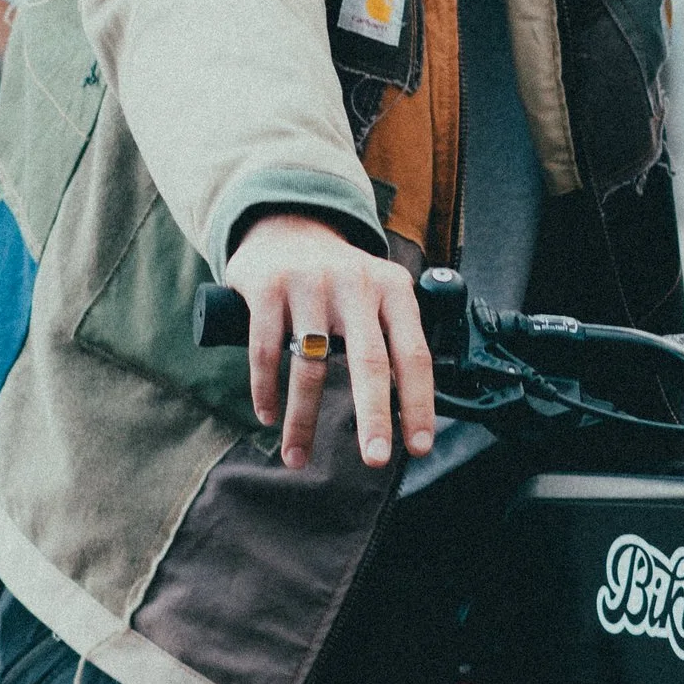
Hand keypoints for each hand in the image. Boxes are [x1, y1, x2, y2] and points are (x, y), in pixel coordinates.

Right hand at [227, 212, 436, 473]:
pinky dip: (265, 391)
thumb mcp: (378, 290)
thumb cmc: (340, 279)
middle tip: (376, 459)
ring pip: (309, 365)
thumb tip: (412, 411)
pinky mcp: (266, 287)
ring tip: (297, 458)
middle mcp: (355, 283)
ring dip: (301, 420)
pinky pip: (265, 352)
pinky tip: (268, 416)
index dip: (419, 403)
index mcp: (393, 288)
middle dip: (374, 416)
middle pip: (368, 361)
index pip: (414, 353)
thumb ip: (395, 336)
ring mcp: (309, 283)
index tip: (419, 447)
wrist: (285, 223)